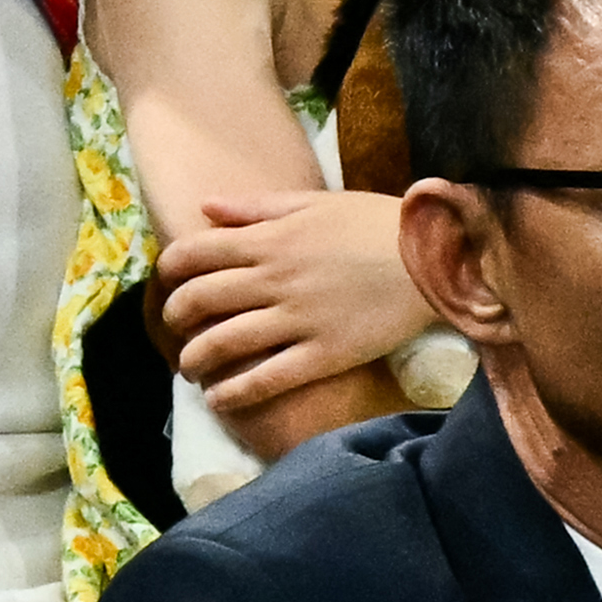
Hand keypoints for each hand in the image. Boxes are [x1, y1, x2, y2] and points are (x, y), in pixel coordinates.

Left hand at [158, 190, 435, 412]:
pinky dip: (233, 393)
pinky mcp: (323, 354)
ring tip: (191, 369)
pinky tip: (218, 399)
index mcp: (271, 238)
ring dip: (195, 360)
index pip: (195, 253)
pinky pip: (265, 379)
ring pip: (223, 343)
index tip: (167, 282)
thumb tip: (206, 206)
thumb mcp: (315, 203)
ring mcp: (297, 319)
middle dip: (175, 318)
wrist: (434, 257)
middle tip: (176, 329)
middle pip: (200, 300)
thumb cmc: (376, 224)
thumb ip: (257, 207)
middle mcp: (275, 278)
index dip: (170, 270)